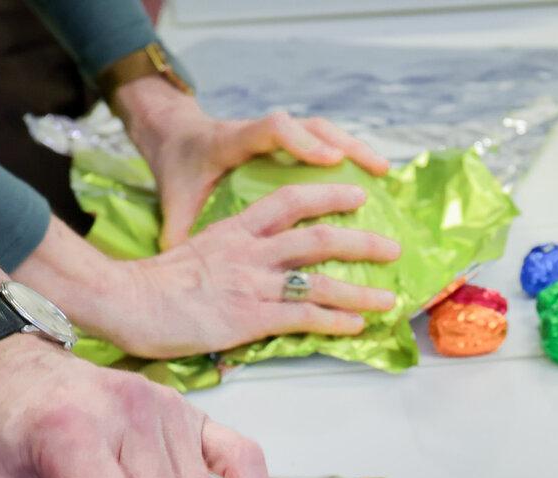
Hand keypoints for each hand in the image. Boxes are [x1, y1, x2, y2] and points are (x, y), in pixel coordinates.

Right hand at [98, 183, 400, 359]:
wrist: (125, 299)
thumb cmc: (151, 284)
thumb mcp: (193, 253)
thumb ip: (225, 255)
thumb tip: (244, 268)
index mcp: (236, 229)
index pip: (290, 202)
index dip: (328, 196)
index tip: (356, 195)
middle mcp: (250, 251)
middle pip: (318, 237)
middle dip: (361, 242)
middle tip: (392, 248)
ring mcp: (252, 284)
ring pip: (320, 280)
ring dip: (360, 291)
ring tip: (389, 298)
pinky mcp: (250, 317)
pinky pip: (304, 316)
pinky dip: (335, 321)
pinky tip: (357, 326)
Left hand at [116, 77, 389, 250]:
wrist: (174, 136)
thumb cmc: (179, 172)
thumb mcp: (175, 202)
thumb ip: (181, 233)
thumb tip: (182, 269)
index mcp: (230, 142)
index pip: (270, 129)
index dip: (301, 141)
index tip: (329, 161)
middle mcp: (260, 133)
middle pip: (310, 127)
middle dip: (346, 148)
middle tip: (375, 173)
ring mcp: (278, 135)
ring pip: (323, 130)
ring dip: (355, 149)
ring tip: (383, 173)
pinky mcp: (288, 141)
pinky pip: (324, 141)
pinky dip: (349, 156)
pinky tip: (372, 177)